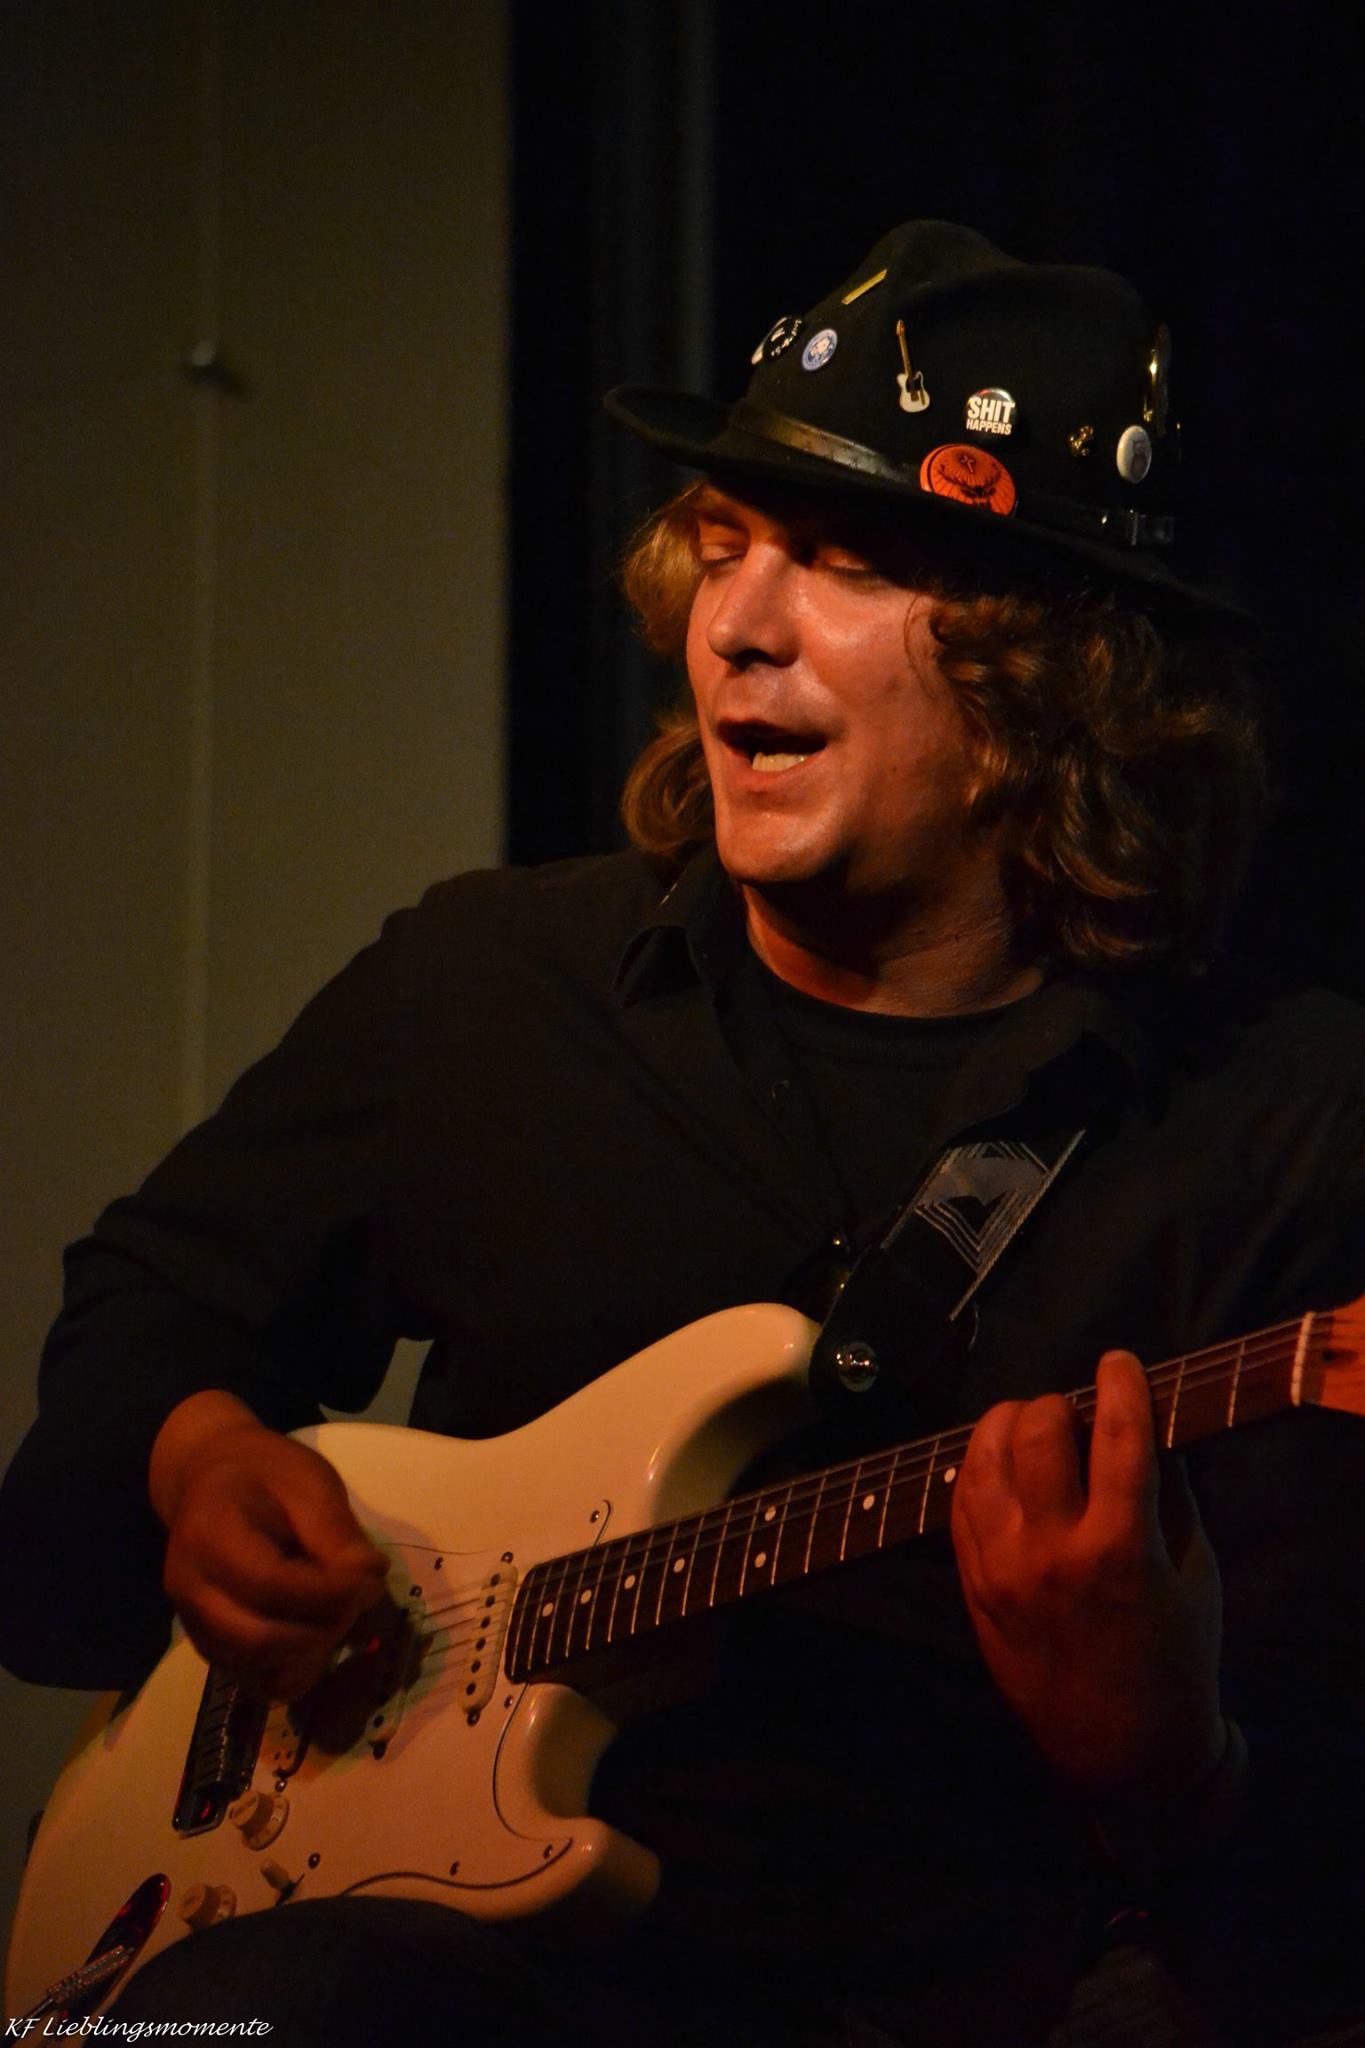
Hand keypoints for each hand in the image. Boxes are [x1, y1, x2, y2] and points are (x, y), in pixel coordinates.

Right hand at [151, 1392, 389, 1698]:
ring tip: (339, 1613)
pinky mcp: (211, 1647)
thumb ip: (336, 1532)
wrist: (213, 1480)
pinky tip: (318, 1634)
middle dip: (323, 1630)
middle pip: (258, 1641)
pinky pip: (256, 1682)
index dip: (329, 1593)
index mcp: (209, 1535)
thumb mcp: (308, 1481)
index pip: (269, 1585)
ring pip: (257, 1672)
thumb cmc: (265, 1474)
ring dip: (313, 1654)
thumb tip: (368, 1582)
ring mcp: (194, 1625)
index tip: (371, 1580)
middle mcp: (190, 1589)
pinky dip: (296, 1671)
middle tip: (358, 1601)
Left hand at [950, 1350, 1223, 1808]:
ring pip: (984, 1453)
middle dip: (1062, 1402)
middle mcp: (1052, 1550)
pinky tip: (1003, 1464)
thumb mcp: (1195, 1577)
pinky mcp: (971, 1583)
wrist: (1116, 1754)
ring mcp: (1002, 1566)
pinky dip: (979, 1465)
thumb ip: (1171, 1498)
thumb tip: (1147, 1429)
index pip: (1118, 1435)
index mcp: (1121, 1549)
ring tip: (1036, 1428)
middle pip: (1039, 1428)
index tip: (1120, 1362)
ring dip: (1012, 1424)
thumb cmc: (1173, 1664)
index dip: (1121, 1383)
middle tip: (1079, 1412)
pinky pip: (960, 1496)